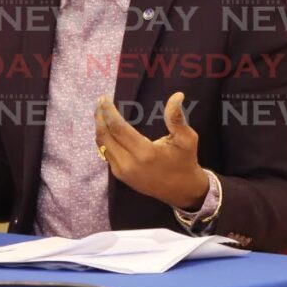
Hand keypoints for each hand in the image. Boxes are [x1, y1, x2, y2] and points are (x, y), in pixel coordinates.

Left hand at [95, 92, 208, 209]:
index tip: (104, 98)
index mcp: (145, 153)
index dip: (108, 112)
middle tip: (100, 102)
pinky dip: (104, 139)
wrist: (182, 191)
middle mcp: (129, 163)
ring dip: (99, 127)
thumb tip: (177, 95)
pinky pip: (106, 153)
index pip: (118, 128)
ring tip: (101, 112)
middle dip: (99, 117)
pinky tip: (106, 128)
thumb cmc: (185, 161)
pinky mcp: (120, 176)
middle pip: (105, 136)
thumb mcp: (187, 139)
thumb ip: (177, 118)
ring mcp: (122, 172)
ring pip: (102, 145)